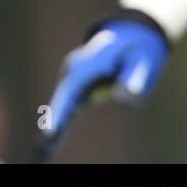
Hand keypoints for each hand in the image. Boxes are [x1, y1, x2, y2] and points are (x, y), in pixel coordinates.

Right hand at [38, 14, 168, 158]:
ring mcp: (74, 79)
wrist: (133, 32)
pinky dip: (60, 124)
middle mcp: (74, 72)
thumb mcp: (144, 60)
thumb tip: (126, 97)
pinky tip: (50, 145)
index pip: (71, 93)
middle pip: (60, 104)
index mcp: (86, 66)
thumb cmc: (139, 47)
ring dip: (54, 129)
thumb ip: (136, 78)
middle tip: (42, 151)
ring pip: (63, 108)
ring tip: (43, 153)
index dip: (60, 112)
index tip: (50, 130)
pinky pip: (68, 108)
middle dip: (51, 126)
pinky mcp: (79, 87)